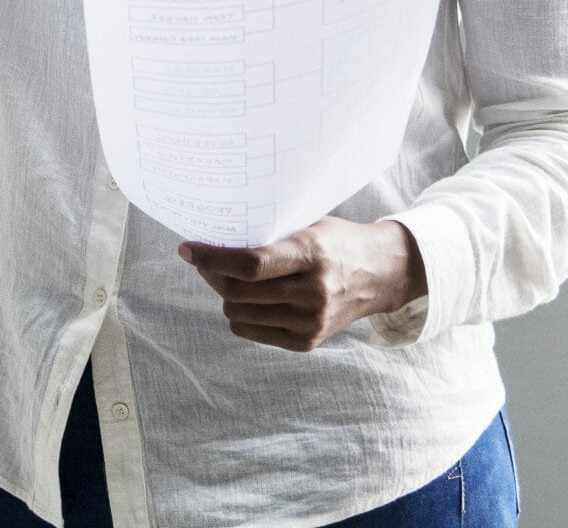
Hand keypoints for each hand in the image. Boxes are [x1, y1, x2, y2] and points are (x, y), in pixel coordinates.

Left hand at [178, 217, 423, 352]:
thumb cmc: (335, 242)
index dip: (212, 258)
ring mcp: (311, 321)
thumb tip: (212, 241)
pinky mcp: (308, 341)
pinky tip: (252, 299)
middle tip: (206, 262)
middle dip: (212, 276)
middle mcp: (313, 291)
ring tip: (232, 280)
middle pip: (238, 292)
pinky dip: (242, 315)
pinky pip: (252, 331)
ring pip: (239, 314)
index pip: (250, 264)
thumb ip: (269, 237)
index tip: (187, 249)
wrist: (380, 274)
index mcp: (312, 255)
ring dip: (226, 296)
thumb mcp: (307, 227)